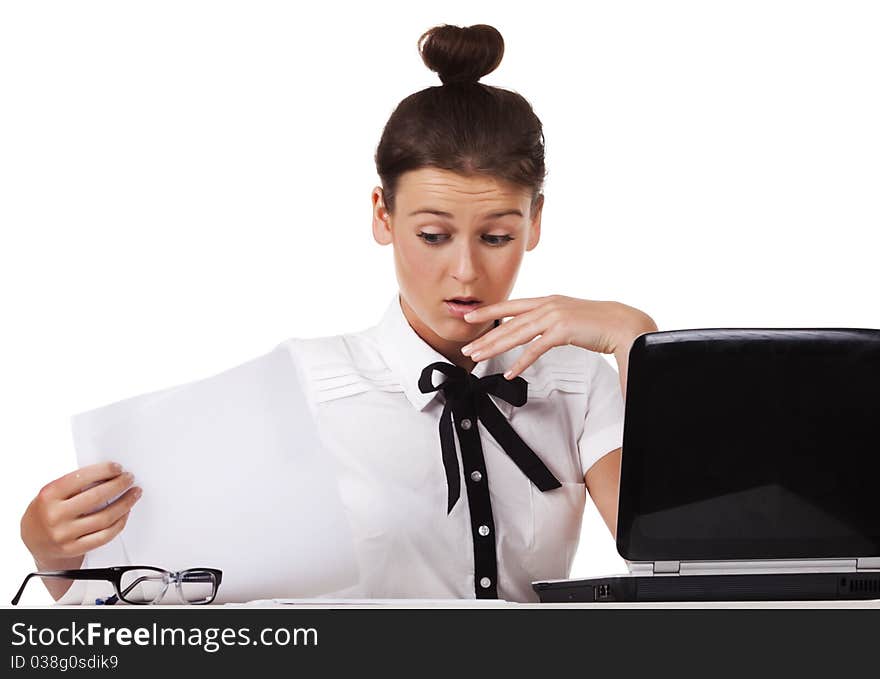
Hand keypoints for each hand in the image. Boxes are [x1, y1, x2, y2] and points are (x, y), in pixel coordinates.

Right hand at [21, 461, 141, 568]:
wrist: (34, 540)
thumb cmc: (46, 511)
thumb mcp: (52, 493)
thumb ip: (74, 484)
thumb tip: (108, 473)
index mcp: (48, 496)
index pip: (80, 478)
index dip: (103, 471)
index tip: (117, 468)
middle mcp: (55, 516)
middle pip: (96, 497)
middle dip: (118, 485)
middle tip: (129, 478)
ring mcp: (64, 535)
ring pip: (104, 518)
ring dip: (125, 503)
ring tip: (134, 494)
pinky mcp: (74, 548)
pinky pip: (104, 535)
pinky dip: (119, 523)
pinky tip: (125, 513)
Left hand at [460, 294, 656, 379]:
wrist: (623, 323)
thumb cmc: (598, 322)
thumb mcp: (569, 316)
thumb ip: (551, 320)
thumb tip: (537, 330)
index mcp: (548, 300)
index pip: (511, 305)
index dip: (489, 311)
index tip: (470, 316)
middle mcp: (548, 305)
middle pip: (509, 322)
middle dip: (485, 335)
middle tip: (466, 347)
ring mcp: (554, 317)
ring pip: (516, 334)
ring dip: (494, 347)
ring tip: (477, 358)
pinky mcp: (562, 331)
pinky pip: (535, 349)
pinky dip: (521, 362)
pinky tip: (510, 373)